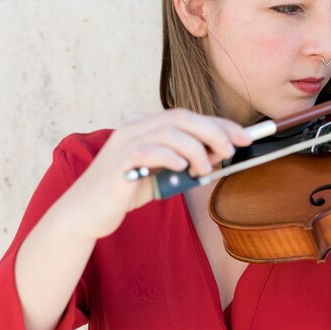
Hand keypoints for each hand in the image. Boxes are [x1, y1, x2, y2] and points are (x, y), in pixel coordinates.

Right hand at [62, 109, 252, 239]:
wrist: (86, 213)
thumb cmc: (125, 192)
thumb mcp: (163, 174)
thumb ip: (186, 162)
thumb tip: (220, 154)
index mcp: (146, 126)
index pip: (189, 116)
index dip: (220, 124)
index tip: (244, 136)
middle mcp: (135, 127)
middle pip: (183, 117)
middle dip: (215, 132)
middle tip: (233, 151)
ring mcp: (124, 142)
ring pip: (170, 131)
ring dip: (196, 149)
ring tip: (205, 170)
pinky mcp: (119, 162)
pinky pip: (150, 150)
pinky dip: (171, 157)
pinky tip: (182, 170)